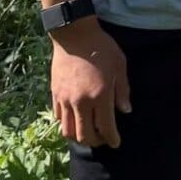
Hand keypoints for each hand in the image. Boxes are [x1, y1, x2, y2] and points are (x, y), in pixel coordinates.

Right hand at [50, 19, 130, 147]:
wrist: (74, 35)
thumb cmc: (102, 48)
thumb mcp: (120, 66)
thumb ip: (123, 90)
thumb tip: (125, 111)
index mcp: (100, 96)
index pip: (105, 127)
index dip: (112, 139)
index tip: (116, 143)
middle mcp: (81, 102)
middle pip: (85, 135)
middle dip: (96, 142)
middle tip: (103, 139)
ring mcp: (65, 100)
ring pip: (68, 131)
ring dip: (79, 137)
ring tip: (89, 133)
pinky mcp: (55, 95)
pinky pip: (58, 118)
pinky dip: (67, 124)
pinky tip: (75, 120)